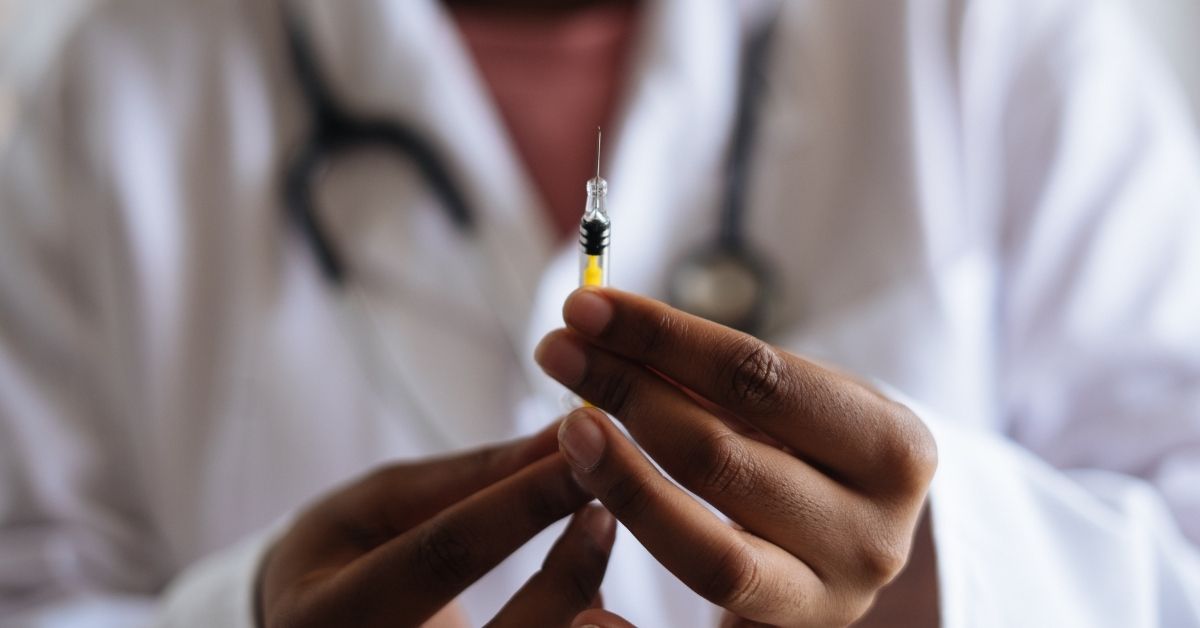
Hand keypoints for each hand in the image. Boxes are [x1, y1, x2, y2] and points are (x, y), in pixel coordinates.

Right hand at [258, 423, 616, 627]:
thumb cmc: (343, 555)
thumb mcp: (384, 504)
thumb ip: (473, 476)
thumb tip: (562, 434)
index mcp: (324, 616)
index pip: (440, 557)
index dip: (519, 506)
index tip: (581, 458)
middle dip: (566, 577)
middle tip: (606, 513)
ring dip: (580, 612)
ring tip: (598, 551)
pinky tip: (585, 603)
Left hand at [535, 288, 937, 625]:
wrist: (866, 540)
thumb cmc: (823, 449)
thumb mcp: (807, 401)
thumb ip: (726, 378)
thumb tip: (607, 330)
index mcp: (892, 450)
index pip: (758, 378)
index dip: (662, 338)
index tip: (586, 305)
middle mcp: (873, 535)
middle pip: (723, 460)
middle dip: (628, 396)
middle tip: (558, 353)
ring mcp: (833, 603)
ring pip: (711, 556)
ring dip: (625, 485)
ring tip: (567, 431)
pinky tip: (587, 613)